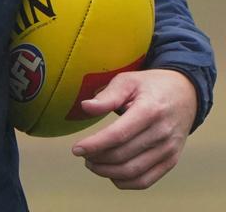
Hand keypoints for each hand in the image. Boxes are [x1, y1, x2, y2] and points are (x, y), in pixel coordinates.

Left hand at [71, 68, 197, 188]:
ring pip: (132, 171)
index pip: (118, 135)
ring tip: (92, 163)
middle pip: (122, 155)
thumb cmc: (150, 86)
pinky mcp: (171, 160)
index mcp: (150, 110)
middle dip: (96, 158)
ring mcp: (169, 149)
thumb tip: (86, 107)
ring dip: (106, 172)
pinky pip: (145, 181)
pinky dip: (124, 182)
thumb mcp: (128, 81)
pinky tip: (110, 173)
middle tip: (82, 154)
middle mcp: (162, 133)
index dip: (95, 145)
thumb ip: (107, 95)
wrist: (185, 94)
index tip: (76, 149)